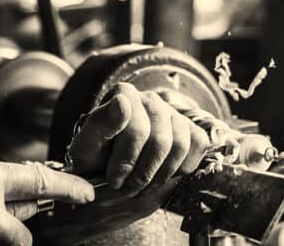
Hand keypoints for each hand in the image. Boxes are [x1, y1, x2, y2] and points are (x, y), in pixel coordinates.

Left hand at [68, 82, 210, 195]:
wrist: (111, 174)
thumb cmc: (96, 160)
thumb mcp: (86, 147)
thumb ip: (100, 124)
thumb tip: (123, 102)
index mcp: (124, 94)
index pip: (136, 130)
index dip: (125, 161)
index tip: (113, 179)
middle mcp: (150, 99)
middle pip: (160, 141)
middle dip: (142, 174)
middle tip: (127, 189)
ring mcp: (172, 112)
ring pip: (180, 145)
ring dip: (161, 175)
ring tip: (142, 186)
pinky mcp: (189, 128)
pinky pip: (197, 145)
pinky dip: (182, 167)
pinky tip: (162, 174)